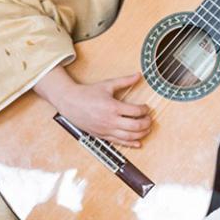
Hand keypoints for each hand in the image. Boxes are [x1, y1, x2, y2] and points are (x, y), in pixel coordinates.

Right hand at [34, 67, 151, 146]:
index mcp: (112, 107)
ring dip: (141, 134)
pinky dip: (131, 143)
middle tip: (149, 119)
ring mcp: (106, 130)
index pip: (136, 111)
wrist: (70, 103)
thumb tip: (139, 75)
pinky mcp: (102, 136)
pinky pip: (119, 142)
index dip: (145, 110)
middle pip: (135, 126)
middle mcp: (110, 120)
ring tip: (147, 129)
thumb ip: (125, 81)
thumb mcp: (107, 85)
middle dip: (146, 123)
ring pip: (129, 137)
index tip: (146, 107)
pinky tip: (138, 143)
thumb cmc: (87, 93)